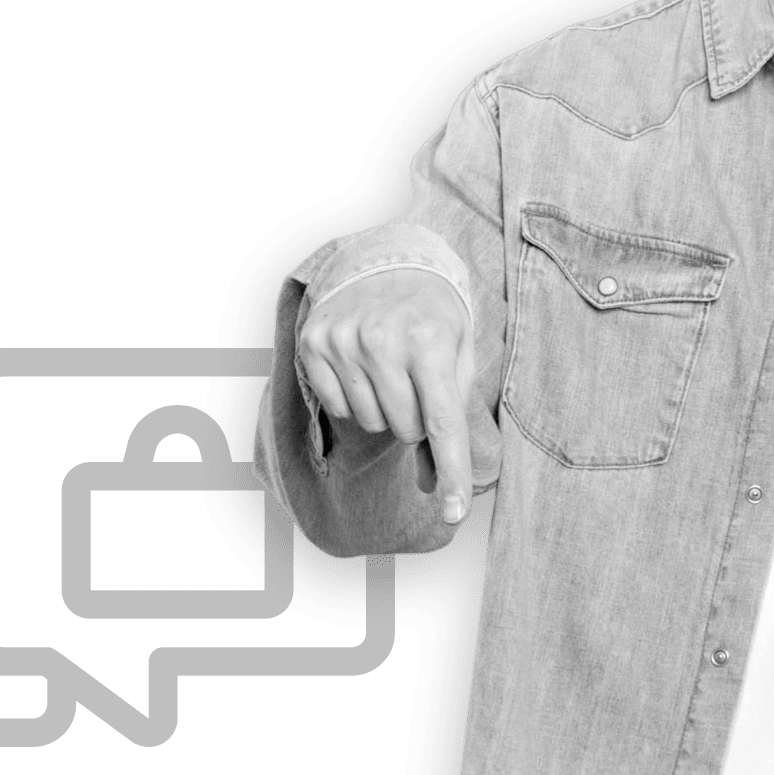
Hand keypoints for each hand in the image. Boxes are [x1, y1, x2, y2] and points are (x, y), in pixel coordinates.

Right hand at [299, 268, 476, 524]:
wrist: (388, 261)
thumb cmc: (435, 317)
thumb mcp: (459, 356)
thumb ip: (452, 421)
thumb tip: (432, 486)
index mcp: (431, 340)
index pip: (442, 423)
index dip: (451, 473)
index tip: (452, 513)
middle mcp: (383, 339)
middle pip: (406, 429)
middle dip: (418, 419)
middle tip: (420, 381)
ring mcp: (343, 340)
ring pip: (371, 423)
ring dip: (387, 409)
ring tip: (392, 370)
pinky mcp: (314, 342)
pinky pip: (337, 408)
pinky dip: (355, 397)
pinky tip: (363, 366)